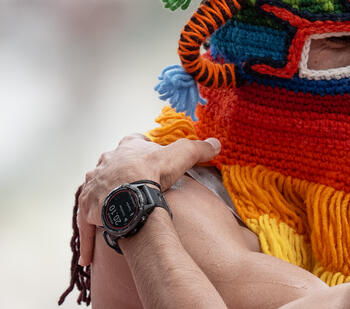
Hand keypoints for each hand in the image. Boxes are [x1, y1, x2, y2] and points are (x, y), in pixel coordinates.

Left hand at [77, 134, 219, 265]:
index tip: (147, 155)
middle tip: (131, 185)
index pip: (133, 141)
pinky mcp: (87, 209)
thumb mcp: (183, 155)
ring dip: (100, 200)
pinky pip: (84, 225)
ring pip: (94, 192)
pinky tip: (87, 256)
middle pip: (111, 165)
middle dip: (118, 173)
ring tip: (110, 213)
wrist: (129, 195)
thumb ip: (199, 148)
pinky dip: (87, 239)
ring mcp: (93, 186)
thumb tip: (216, 143)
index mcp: (127, 148)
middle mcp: (105, 164)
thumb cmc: (152, 172)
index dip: (141, 147)